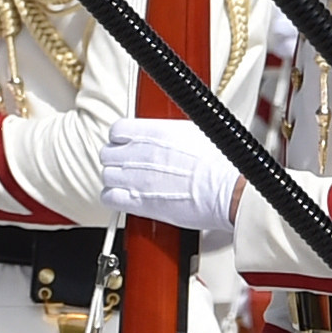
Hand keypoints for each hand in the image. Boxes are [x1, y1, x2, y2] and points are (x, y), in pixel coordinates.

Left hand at [99, 118, 240, 236]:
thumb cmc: (218, 164)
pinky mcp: (138, 202)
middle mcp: (139, 153)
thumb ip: (170, 133)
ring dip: (114, 180)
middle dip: (116, 160)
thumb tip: (168, 134)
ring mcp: (135, 178)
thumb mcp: (194, 133)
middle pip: (108, 153)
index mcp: (153, 132)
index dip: (120, 139)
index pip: (117, 130)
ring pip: (106, 175)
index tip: (126, 144)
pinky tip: (125, 199)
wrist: (225, 189)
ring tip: (128, 184)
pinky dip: (113, 198)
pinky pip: (108, 198)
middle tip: (127, 166)